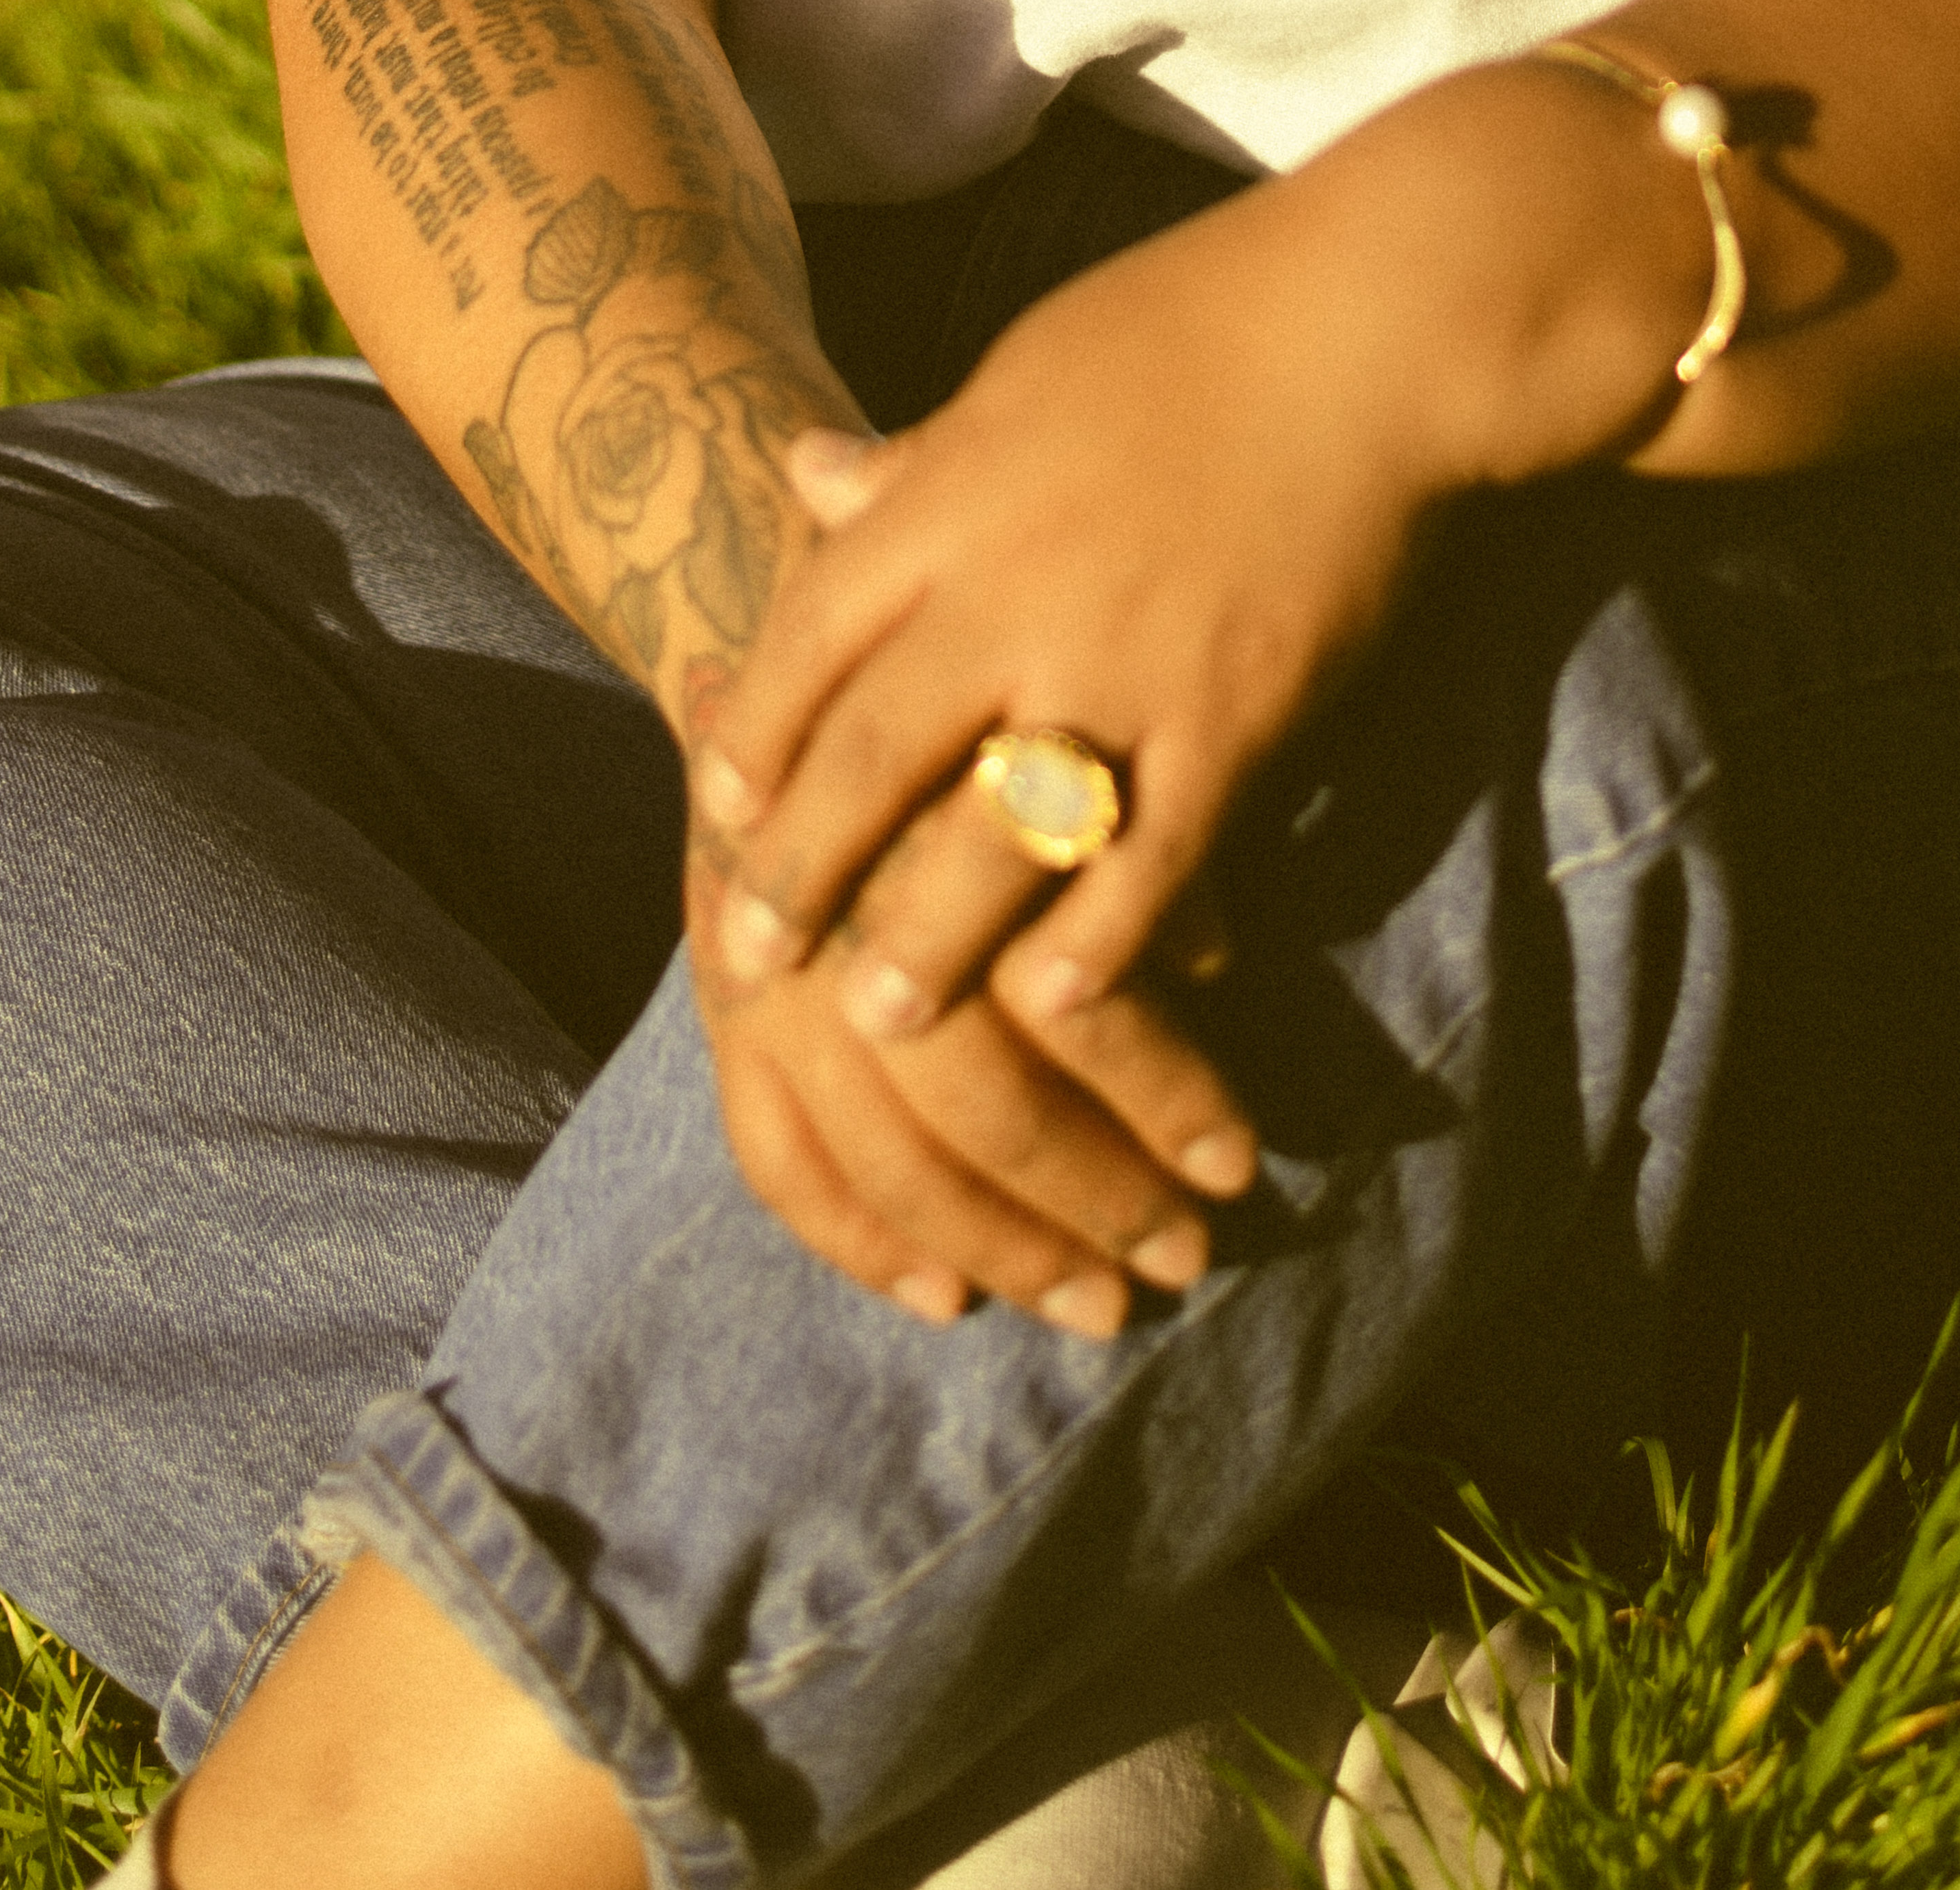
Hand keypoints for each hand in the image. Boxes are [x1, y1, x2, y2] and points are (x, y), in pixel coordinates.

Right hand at [680, 730, 1257, 1335]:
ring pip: (886, 1158)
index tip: (1240, 1165)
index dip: (1165, 1095)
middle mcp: (850, 920)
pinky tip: (946, 1296)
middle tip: (1187, 1260)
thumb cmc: (961, 702)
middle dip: (1094, 1196)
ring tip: (1098, 1306)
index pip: (1073, 1002)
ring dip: (999, 1249)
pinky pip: (777, 1161)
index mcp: (951, 839)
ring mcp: (770, 983)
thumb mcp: (1054, 738)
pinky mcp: (719, 1017)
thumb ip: (1122, 841)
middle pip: (982, 1101)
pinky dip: (859, 1244)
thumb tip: (1213, 958)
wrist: (788, 654)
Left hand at [692, 182, 1443, 1096]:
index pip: (810, 634)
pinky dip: (1098, 939)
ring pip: (991, 839)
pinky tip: (1053, 1000)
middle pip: (871, 757)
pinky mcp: (1232, 719)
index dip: (753, 731)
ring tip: (878, 1019)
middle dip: (803, 870)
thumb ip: (915, 458)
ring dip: (925, 941)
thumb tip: (803, 472)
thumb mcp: (1022, 369)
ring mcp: (1123, 667)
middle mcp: (1015, 594)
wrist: (1371, 331)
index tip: (719, 809)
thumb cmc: (1194, 325)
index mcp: (953, 498)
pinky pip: (1148, 859)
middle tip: (754, 959)